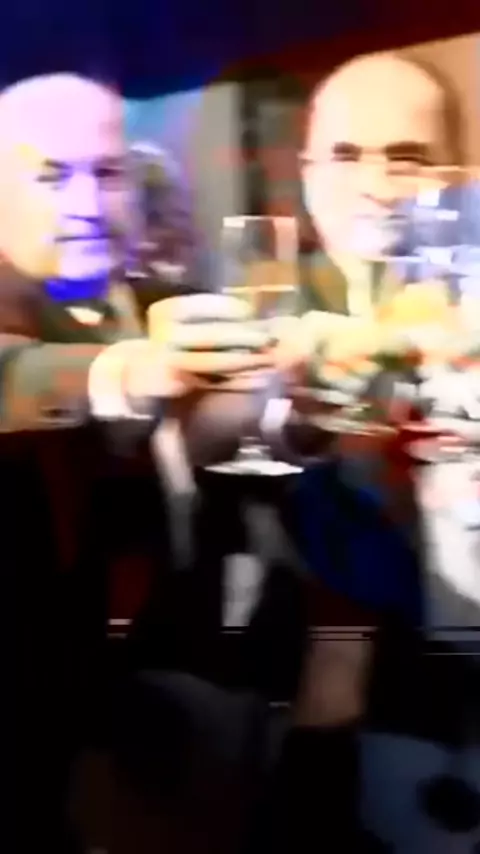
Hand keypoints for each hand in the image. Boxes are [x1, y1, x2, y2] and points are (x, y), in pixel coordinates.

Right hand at [88, 293, 275, 419]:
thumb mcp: (181, 320)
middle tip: (269, 339)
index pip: (204, 305)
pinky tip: (257, 378)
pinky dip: (237, 381)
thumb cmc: (172, 339)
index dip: (232, 309)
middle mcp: (164, 334)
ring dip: (246, 362)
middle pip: (212, 335)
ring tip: (269, 359)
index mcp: (166, 311)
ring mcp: (169, 361)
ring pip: (215, 361)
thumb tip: (253, 314)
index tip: (251, 313)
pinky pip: (213, 382)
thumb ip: (209, 315)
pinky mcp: (178, 383)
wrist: (141, 375)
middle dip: (245, 337)